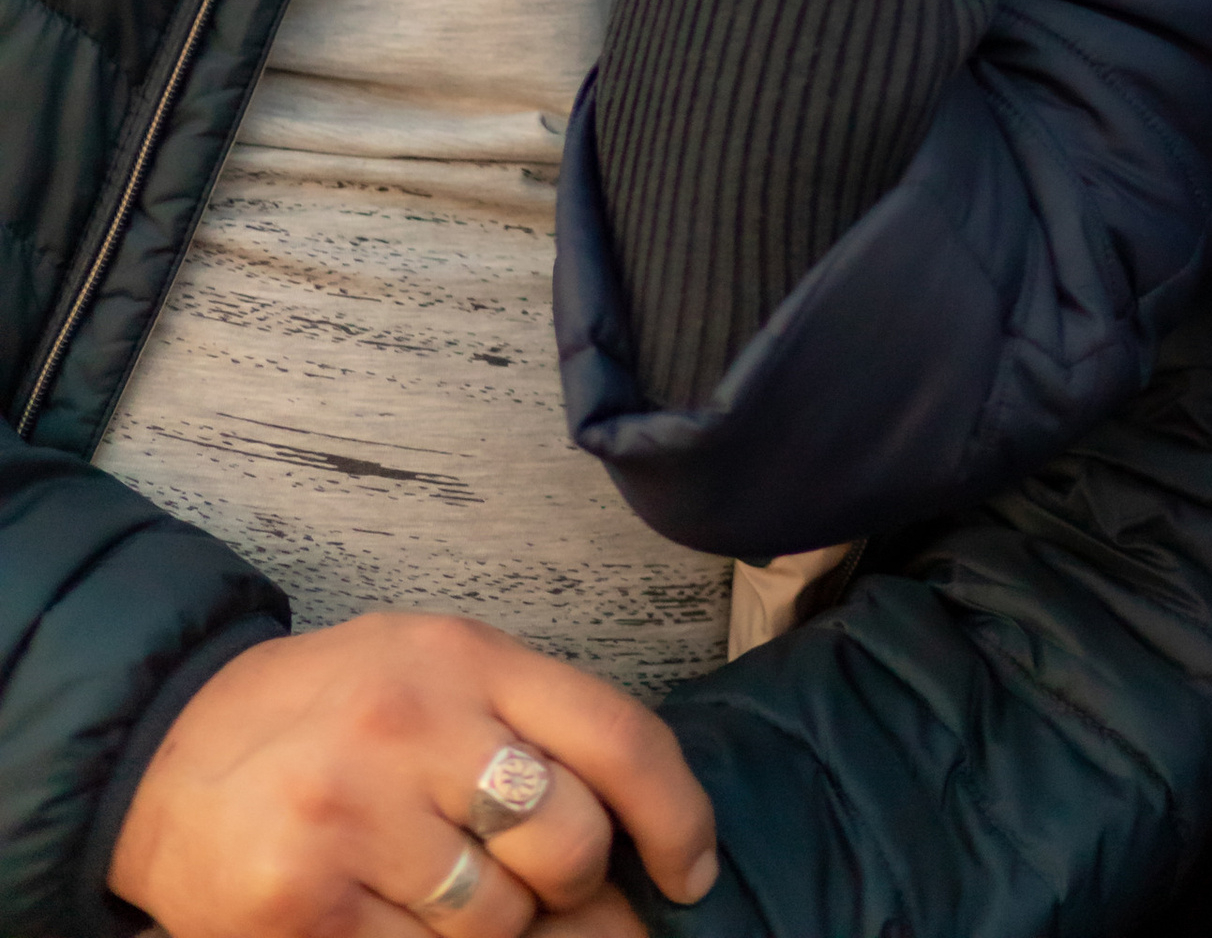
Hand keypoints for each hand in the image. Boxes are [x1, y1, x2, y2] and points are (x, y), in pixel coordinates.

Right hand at [109, 613, 717, 937]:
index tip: (690, 872)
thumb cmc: (329, 716)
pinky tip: (388, 919)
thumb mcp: (436, 677)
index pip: (617, 734)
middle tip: (531, 884)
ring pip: (499, 922)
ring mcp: (354, 818)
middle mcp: (413, 727)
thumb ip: (532, 738)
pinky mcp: (303, 907)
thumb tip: (636, 864)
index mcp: (463, 656)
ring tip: (438, 891)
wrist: (167, 750)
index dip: (677, 816)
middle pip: (568, 841)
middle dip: (569, 884)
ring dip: (489, 927)